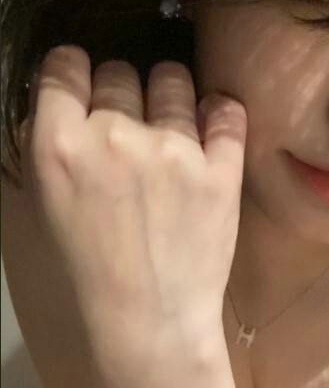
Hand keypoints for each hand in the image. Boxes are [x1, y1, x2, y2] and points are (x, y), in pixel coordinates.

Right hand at [20, 45, 246, 377]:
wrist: (148, 321)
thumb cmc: (87, 270)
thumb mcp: (43, 203)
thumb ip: (52, 143)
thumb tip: (65, 94)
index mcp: (57, 146)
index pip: (63, 65)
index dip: (73, 71)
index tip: (83, 84)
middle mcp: (113, 136)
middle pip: (118, 71)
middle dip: (120, 91)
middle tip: (127, 125)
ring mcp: (172, 150)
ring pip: (172, 79)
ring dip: (168, 95)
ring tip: (169, 127)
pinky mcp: (220, 168)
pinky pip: (226, 109)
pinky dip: (218, 112)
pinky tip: (211, 127)